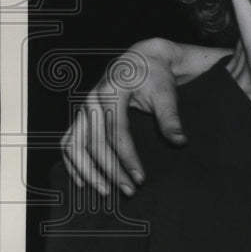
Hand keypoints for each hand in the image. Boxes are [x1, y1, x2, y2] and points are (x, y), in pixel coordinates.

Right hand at [61, 38, 186, 195]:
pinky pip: (69, 141)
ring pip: (76, 145)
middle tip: (129, 191)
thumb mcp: (166, 93)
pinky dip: (72, 162)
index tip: (140, 178)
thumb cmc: (155, 76)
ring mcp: (82, 107)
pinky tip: (82, 181)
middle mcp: (91, 100)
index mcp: (111, 91)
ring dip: (88, 171)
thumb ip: (170, 118)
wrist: (142, 59)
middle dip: (111, 170)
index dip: (128, 158)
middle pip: (95, 142)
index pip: (117, 132)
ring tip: (105, 192)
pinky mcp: (81, 115)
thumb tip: (180, 142)